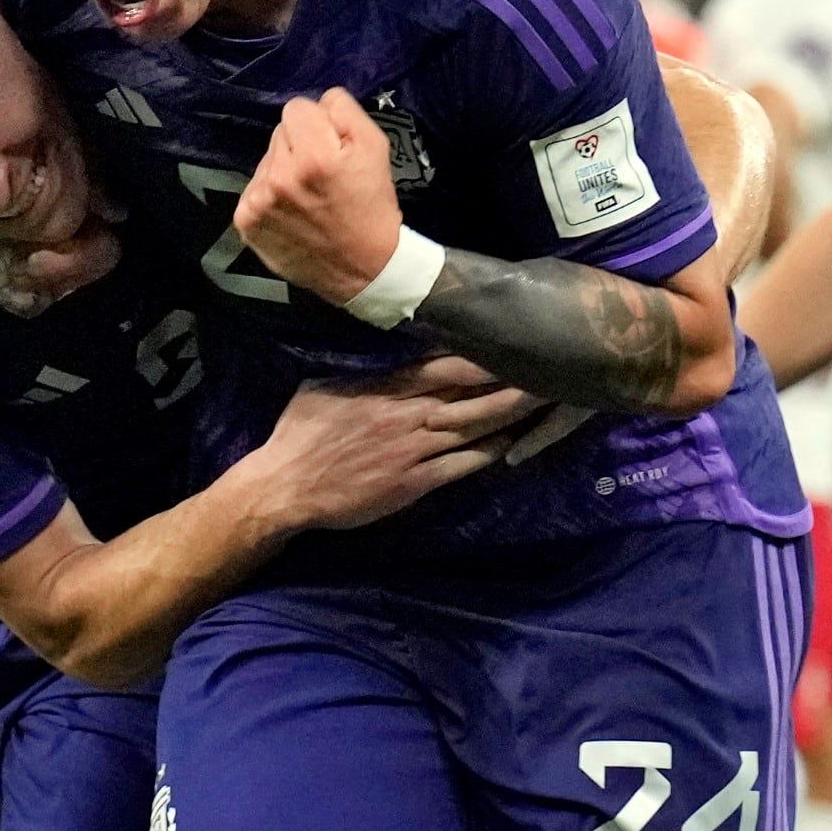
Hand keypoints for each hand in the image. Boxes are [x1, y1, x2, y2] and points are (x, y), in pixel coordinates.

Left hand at [230, 87, 405, 305]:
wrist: (365, 269)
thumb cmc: (372, 205)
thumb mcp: (375, 147)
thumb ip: (343, 111)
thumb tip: (317, 102)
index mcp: (314, 155)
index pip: (297, 107)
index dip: (319, 124)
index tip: (332, 147)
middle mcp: (280, 176)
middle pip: (279, 132)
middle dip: (300, 145)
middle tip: (323, 175)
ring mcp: (258, 201)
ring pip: (267, 159)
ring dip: (284, 170)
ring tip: (309, 197)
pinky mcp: (246, 222)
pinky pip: (254, 188)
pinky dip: (271, 196)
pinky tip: (292, 212)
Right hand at [258, 359, 536, 527]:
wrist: (285, 486)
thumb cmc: (299, 434)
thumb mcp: (325, 386)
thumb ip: (364, 373)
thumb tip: (386, 355)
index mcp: (384, 387)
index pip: (444, 366)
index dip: (483, 357)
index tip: (512, 344)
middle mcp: (405, 415)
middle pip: (469, 394)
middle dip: (509, 382)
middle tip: (546, 370)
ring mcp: (413, 450)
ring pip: (473, 427)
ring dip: (510, 415)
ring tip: (542, 401)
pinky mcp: (414, 483)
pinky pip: (461, 465)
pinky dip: (489, 454)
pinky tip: (512, 446)